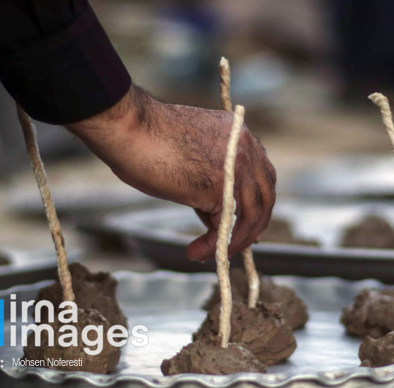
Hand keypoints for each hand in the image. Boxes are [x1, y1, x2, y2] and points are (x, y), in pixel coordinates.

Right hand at [67, 85, 275, 261]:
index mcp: (239, 134)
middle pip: (265, 197)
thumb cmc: (146, 138)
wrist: (128, 127)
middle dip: (252, 226)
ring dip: (232, 242)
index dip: (257, 203)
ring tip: (204, 253)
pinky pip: (227, 228)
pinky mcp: (222, 190)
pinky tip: (195, 251)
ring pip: (250, 217)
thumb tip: (218, 217)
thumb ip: (212, 179)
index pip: (262, 175)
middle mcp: (245, 149)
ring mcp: (237, 169)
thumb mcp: (192, 155)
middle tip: (233, 246)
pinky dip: (214, 245)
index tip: (246, 224)